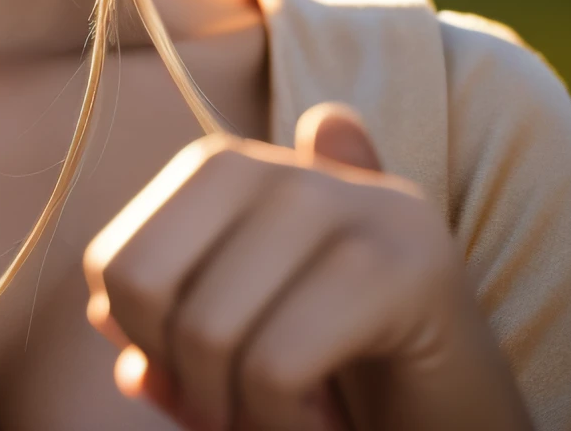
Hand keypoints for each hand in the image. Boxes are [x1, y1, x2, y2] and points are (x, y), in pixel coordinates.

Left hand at [83, 103, 533, 430]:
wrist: (469, 425)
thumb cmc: (344, 386)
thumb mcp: (236, 352)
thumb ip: (173, 323)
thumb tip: (101, 316)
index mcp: (234, 171)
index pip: (116, 261)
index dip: (140, 348)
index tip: (199, 381)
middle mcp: (290, 167)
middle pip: (147, 287)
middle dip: (179, 377)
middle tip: (241, 409)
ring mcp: (357, 203)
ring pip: (207, 328)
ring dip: (234, 411)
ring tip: (285, 417)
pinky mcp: (407, 263)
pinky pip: (273, 362)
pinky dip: (278, 423)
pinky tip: (318, 425)